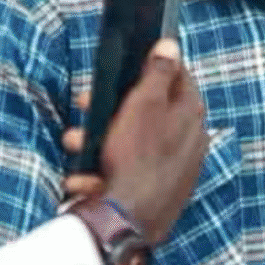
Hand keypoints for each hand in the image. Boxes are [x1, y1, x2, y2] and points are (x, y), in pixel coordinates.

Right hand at [61, 39, 207, 241]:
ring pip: (130, 141)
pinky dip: (102, 172)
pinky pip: (125, 171)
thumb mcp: (142, 105)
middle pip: (149, 108)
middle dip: (111, 105)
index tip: (126, 64)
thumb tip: (170, 44)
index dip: (150, 66)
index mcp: (191, 113)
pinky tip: (84, 180)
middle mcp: (190, 138)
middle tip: (85, 103)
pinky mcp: (156, 189)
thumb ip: (157, 74)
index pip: (178, 75)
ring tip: (74, 143)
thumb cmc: (136, 158)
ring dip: (97, 139)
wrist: (128, 220)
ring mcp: (175, 166)